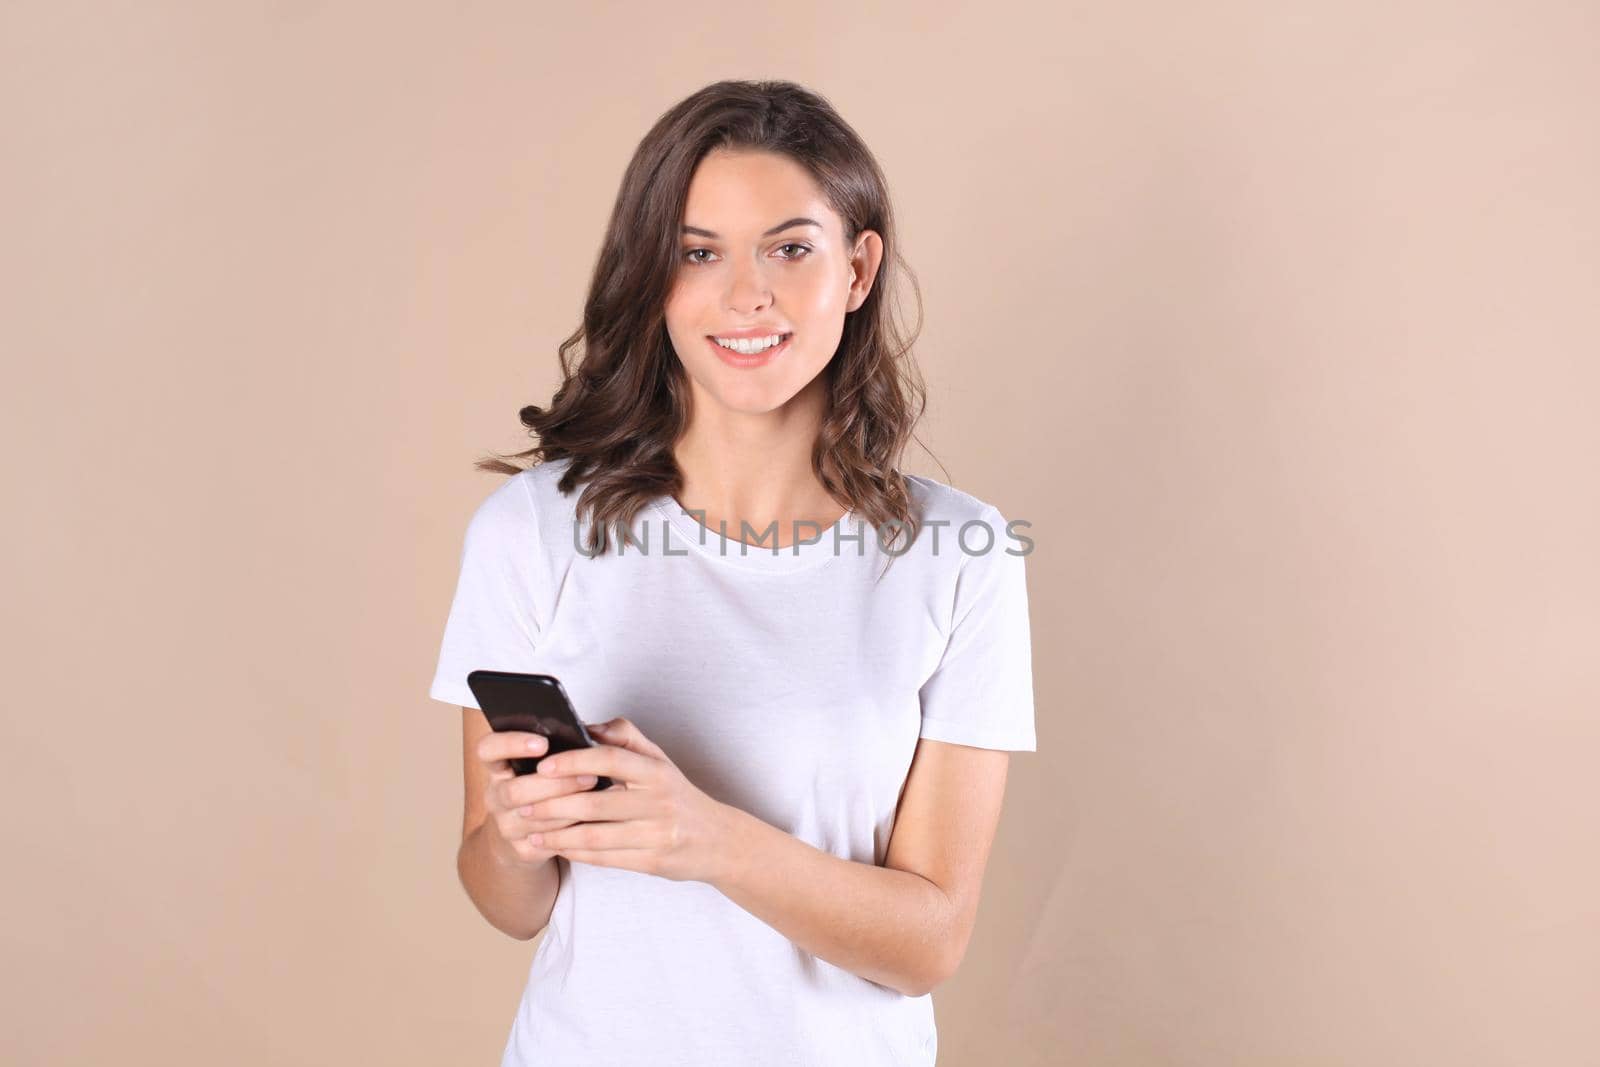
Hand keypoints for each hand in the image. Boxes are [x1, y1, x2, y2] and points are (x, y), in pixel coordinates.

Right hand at [475, 728, 604, 866]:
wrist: (523, 838)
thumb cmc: (543, 788)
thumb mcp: (544, 764)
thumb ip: (566, 743)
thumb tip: (595, 733)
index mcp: (498, 768)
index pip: (488, 750)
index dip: (510, 744)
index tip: (542, 743)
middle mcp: (495, 797)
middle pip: (514, 791)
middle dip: (555, 784)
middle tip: (589, 777)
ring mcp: (506, 826)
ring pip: (534, 818)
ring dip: (569, 807)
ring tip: (599, 797)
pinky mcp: (522, 850)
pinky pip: (549, 841)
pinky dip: (573, 830)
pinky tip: (594, 821)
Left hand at [521, 717, 731, 882]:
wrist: (717, 839)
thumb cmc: (677, 794)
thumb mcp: (659, 759)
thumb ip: (625, 737)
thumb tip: (586, 726)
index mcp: (657, 771)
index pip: (610, 759)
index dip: (573, 761)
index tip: (543, 765)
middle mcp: (658, 801)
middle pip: (595, 802)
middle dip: (552, 804)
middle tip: (522, 804)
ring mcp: (656, 834)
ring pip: (595, 836)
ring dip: (557, 834)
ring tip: (530, 831)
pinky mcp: (652, 862)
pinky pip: (605, 858)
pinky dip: (575, 853)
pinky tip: (556, 847)